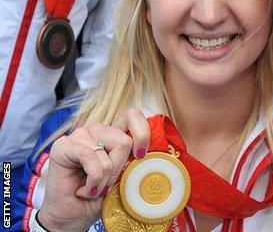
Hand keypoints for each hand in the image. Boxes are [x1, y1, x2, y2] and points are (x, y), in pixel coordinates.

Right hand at [37, 108, 150, 231]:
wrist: (72, 217)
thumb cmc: (98, 198)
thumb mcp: (124, 179)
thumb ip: (133, 162)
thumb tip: (147, 155)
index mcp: (114, 134)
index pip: (133, 116)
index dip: (142, 134)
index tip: (140, 156)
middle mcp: (98, 130)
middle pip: (124, 140)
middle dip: (119, 169)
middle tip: (107, 185)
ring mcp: (80, 135)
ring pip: (108, 151)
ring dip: (104, 178)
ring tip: (93, 189)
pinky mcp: (63, 145)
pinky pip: (89, 157)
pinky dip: (92, 180)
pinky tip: (84, 190)